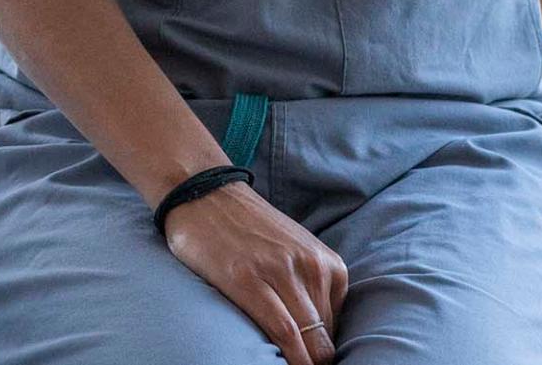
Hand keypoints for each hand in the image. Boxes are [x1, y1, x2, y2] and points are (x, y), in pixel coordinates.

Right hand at [164, 183, 347, 363]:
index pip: (337, 326)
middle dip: (316, 360)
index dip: (322, 350)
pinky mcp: (249, 280)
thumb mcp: (295, 252)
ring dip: (304, 361)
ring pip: (309, 339)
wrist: (204, 193)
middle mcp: (311, 266)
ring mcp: (281, 272)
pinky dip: (289, 357)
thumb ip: (310, 287)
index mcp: (327, 263)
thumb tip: (317, 335)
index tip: (311, 361)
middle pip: (324, 337)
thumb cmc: (246, 229)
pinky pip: (283, 332)